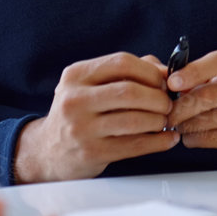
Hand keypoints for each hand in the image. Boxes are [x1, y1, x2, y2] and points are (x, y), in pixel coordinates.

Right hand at [13, 53, 178, 182]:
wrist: (47, 150)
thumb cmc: (80, 112)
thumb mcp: (92, 85)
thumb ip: (128, 72)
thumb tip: (166, 71)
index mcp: (76, 75)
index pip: (121, 62)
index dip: (150, 71)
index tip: (163, 81)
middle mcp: (74, 99)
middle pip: (129, 91)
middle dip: (158, 97)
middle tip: (168, 103)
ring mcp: (81, 128)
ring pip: (133, 120)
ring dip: (158, 120)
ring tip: (165, 120)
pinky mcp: (90, 153)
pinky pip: (133, 146)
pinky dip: (157, 142)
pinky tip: (167, 139)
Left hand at [167, 50, 216, 164]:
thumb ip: (200, 75)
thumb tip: (170, 84)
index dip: (193, 71)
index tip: (172, 82)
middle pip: (208, 95)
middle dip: (180, 106)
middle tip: (166, 112)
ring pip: (206, 120)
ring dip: (184, 123)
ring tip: (179, 122)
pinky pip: (209, 139)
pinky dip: (192, 138)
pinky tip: (191, 134)